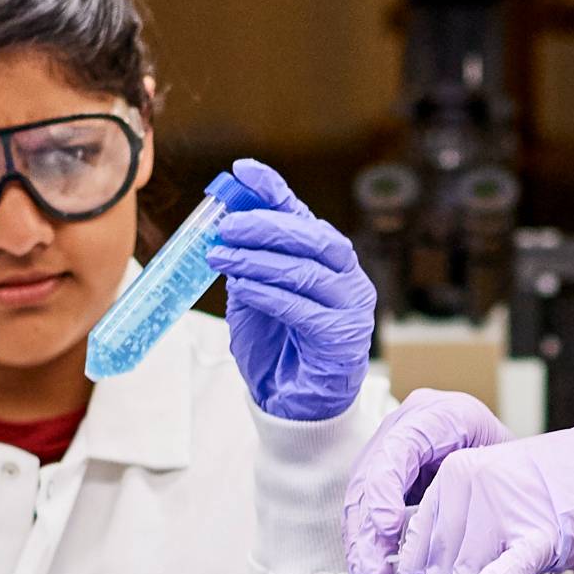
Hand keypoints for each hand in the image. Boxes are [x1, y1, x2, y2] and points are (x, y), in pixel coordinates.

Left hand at [205, 160, 375, 422]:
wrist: (295, 402)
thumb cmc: (277, 344)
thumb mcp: (255, 295)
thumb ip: (248, 263)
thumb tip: (224, 227)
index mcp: (326, 258)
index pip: (302, 214)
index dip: (273, 190)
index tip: (242, 171)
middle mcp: (347, 276)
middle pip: (313, 237)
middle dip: (265, 225)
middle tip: (226, 225)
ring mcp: (351, 306)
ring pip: (307, 270)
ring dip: (259, 260)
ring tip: (222, 256)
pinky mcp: (343, 337)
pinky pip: (303, 308)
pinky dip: (269, 293)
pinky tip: (242, 287)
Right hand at [345, 390, 506, 573]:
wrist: (500, 449)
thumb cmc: (509, 455)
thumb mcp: (508, 465)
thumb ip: (491, 492)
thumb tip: (475, 541)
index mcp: (438, 416)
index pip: (400, 447)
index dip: (386, 488)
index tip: (388, 527)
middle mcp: (403, 429)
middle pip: (369, 479)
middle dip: (368, 532)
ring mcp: (385, 453)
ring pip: (359, 501)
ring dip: (361, 548)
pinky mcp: (379, 480)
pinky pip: (362, 515)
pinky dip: (366, 549)